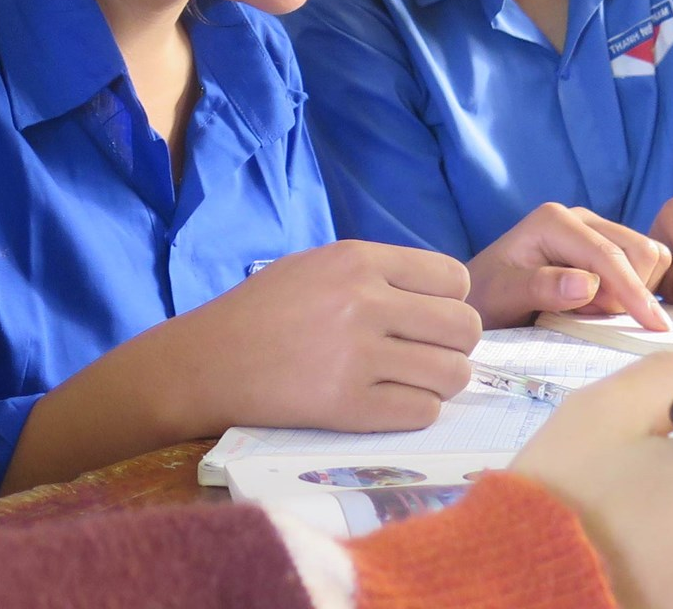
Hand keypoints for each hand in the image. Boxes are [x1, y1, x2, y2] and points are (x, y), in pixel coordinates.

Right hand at [154, 240, 480, 435]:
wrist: (207, 361)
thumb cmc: (262, 311)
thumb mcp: (317, 265)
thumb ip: (377, 274)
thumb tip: (443, 300)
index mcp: (357, 260)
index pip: (453, 279)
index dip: (450, 303)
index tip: (428, 320)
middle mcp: (364, 302)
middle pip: (464, 327)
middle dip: (454, 346)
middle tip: (426, 356)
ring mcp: (358, 356)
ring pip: (453, 374)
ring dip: (440, 383)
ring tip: (410, 382)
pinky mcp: (349, 406)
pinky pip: (423, 412)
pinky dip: (414, 411)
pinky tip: (387, 402)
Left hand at [465, 202, 671, 330]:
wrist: (480, 296)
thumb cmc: (486, 297)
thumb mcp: (503, 297)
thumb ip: (542, 288)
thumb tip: (588, 285)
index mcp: (554, 221)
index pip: (608, 255)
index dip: (633, 291)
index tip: (654, 327)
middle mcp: (580, 218)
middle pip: (640, 251)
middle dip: (631, 292)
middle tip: (591, 319)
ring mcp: (596, 232)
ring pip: (649, 258)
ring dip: (633, 292)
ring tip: (591, 313)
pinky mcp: (607, 249)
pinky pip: (645, 267)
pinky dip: (637, 291)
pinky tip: (605, 309)